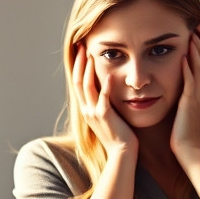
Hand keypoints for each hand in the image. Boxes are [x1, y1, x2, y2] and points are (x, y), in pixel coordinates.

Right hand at [75, 43, 137, 158]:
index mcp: (86, 109)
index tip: (81, 51)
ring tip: (91, 54)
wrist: (122, 152)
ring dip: (88, 69)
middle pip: (77, 81)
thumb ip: (105, 102)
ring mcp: (94, 113)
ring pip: (86, 87)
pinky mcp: (105, 116)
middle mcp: (86, 110)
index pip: (77, 83)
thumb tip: (107, 88)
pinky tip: (108, 74)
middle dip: (79, 62)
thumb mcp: (108, 116)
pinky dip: (104, 85)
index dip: (77, 66)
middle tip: (81, 45)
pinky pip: (102, 98)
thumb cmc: (120, 135)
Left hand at [170, 26, 199, 163]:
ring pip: (198, 69)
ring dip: (195, 51)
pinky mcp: (190, 104)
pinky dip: (188, 68)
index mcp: (196, 97)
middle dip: (199, 45)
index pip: (199, 68)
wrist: (189, 153)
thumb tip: (175, 98)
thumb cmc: (182, 139)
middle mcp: (199, 95)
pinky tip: (183, 56)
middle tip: (198, 28)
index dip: (198, 52)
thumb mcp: (182, 117)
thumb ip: (181, 105)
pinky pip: (190, 82)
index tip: (194, 37)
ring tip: (192, 35)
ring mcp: (196, 99)